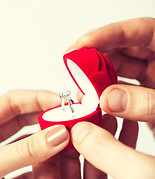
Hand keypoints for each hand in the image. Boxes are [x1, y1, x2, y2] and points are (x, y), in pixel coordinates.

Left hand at [34, 115, 154, 178]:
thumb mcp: (146, 177)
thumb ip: (106, 152)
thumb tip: (79, 131)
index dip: (44, 168)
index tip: (48, 139)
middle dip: (71, 149)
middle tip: (72, 122)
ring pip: (94, 173)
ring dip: (94, 144)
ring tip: (99, 116)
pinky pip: (115, 170)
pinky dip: (114, 147)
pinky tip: (121, 126)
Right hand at [68, 17, 154, 133]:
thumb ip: (146, 103)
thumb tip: (109, 99)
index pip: (140, 32)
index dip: (108, 35)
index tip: (82, 45)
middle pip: (122, 51)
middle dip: (96, 59)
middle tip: (75, 70)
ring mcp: (149, 81)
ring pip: (117, 72)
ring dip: (97, 80)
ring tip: (82, 90)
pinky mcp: (141, 99)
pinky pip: (118, 92)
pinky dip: (104, 97)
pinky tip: (95, 103)